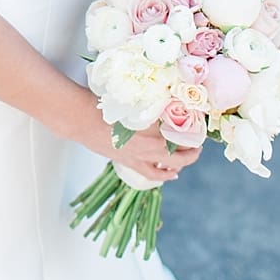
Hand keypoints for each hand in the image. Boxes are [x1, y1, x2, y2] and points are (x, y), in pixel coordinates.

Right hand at [66, 90, 197, 185]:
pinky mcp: (126, 162)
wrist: (80, 119)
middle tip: (198, 147)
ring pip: (166, 169)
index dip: (193, 134)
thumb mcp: (132, 104)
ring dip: (178, 166)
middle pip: (178, 156)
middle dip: (191, 153)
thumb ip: (152, 106)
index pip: (180, 136)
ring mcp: (137, 158)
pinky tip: (167, 174)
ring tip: (185, 162)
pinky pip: (149, 173)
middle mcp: (147, 149)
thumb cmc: (103, 107)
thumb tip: (168, 104)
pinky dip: (161, 175)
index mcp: (151, 133)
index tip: (199, 129)